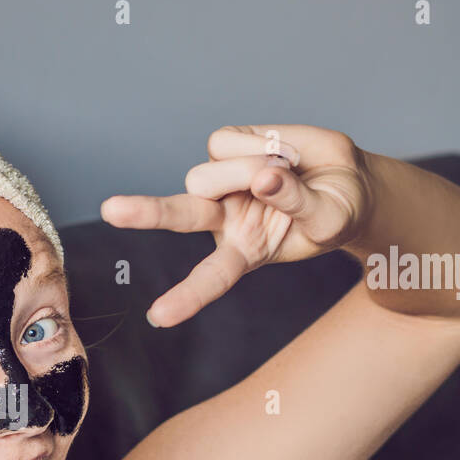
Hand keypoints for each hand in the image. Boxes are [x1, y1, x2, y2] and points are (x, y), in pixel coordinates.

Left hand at [101, 123, 374, 325]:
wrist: (348, 178)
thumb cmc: (335, 211)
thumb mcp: (329, 220)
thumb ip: (299, 204)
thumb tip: (265, 178)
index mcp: (243, 250)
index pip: (211, 278)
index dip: (187, 297)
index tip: (159, 318)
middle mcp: (222, 217)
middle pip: (179, 215)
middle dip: (147, 213)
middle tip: (111, 210)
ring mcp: (220, 180)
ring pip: (210, 172)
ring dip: (250, 169)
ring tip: (287, 171)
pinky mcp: (226, 146)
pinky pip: (227, 142)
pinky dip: (260, 144)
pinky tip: (280, 152)